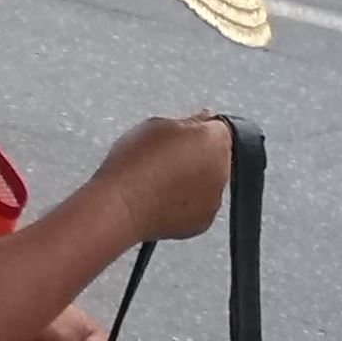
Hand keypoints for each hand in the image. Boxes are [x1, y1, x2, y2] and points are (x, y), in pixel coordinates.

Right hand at [96, 112, 230, 242]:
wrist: (120, 206)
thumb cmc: (133, 165)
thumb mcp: (157, 124)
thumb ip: (189, 121)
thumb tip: (203, 119)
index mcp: (215, 140)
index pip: (217, 128)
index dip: (195, 130)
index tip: (178, 136)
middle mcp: (222, 170)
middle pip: (214, 157)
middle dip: (196, 156)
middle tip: (163, 160)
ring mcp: (214, 199)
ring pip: (207, 183)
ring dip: (191, 181)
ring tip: (160, 181)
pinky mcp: (203, 222)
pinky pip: (198, 206)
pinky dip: (185, 204)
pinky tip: (162, 198)